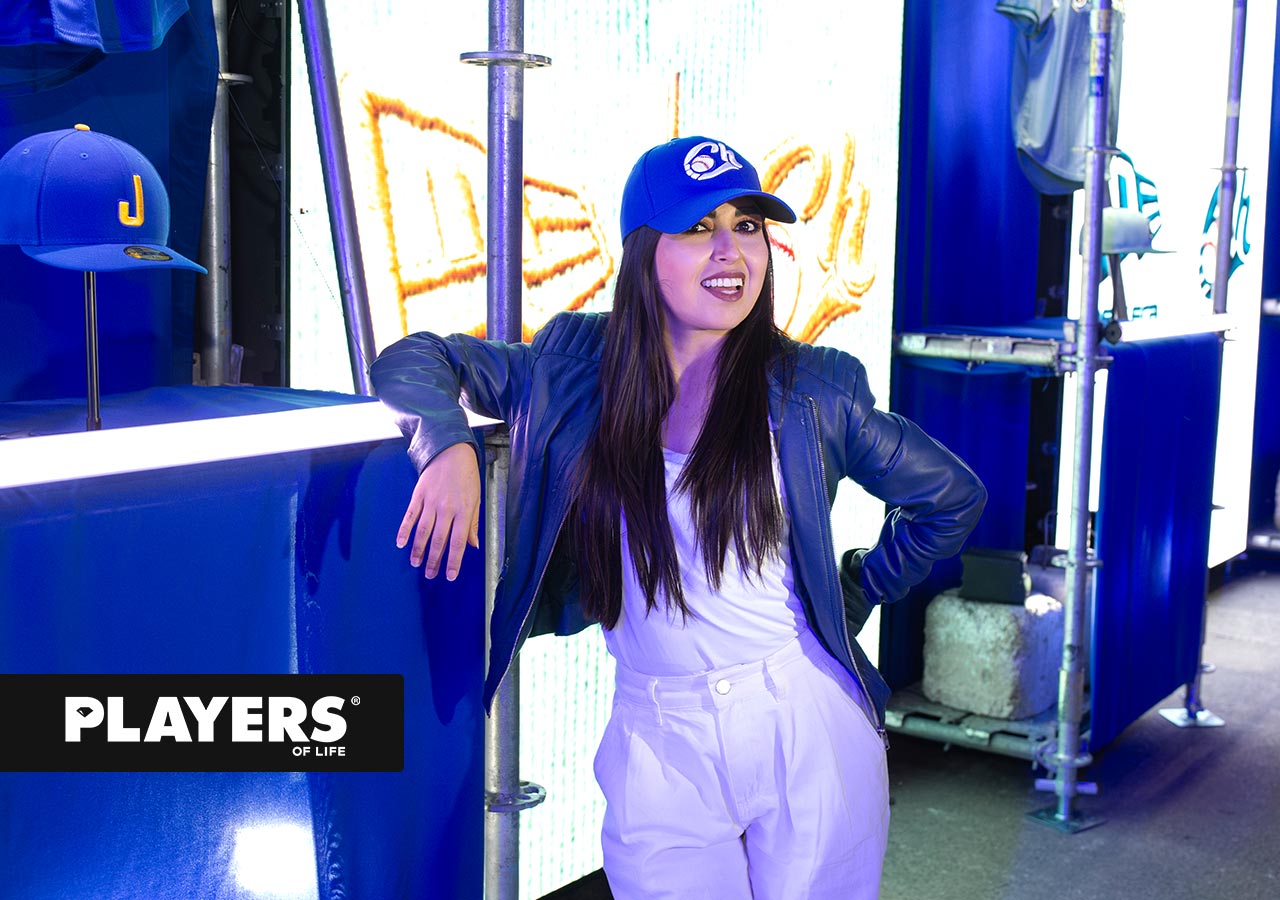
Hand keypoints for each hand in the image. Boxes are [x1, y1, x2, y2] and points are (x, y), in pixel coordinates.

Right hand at [396, 442, 480, 579]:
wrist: (451, 452)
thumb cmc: (467, 476)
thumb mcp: (476, 499)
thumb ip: (473, 524)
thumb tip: (473, 546)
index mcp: (464, 511)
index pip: (458, 543)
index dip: (453, 561)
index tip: (450, 576)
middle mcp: (447, 509)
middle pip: (438, 540)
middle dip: (434, 560)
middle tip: (430, 575)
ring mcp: (431, 502)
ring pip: (423, 531)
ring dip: (418, 550)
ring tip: (416, 563)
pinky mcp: (418, 495)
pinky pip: (410, 516)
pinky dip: (404, 531)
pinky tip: (400, 543)